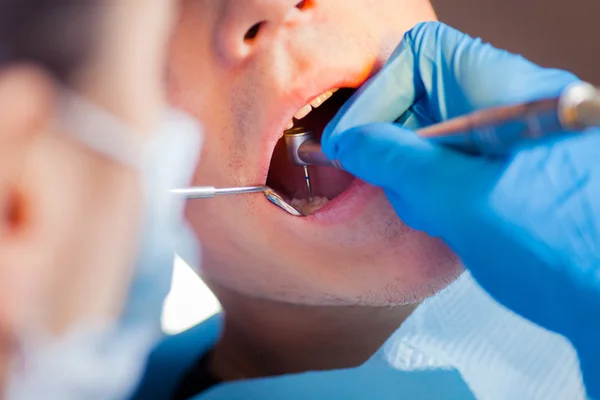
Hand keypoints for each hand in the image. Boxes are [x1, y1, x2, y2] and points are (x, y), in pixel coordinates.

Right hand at [322, 22, 598, 395]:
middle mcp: (513, 107)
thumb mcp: (461, 200)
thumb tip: (351, 141)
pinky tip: (442, 218)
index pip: (422, 54)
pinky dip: (432, 189)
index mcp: (510, 93)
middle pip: (422, 95)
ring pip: (432, 134)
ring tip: (426, 208)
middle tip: (385, 177)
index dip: (379, 91)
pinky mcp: (508, 174)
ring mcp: (513, 141)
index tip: (356, 138)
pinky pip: (451, 164)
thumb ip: (397, 161)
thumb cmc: (568, 252)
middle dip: (393, 140)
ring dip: (412, 172)